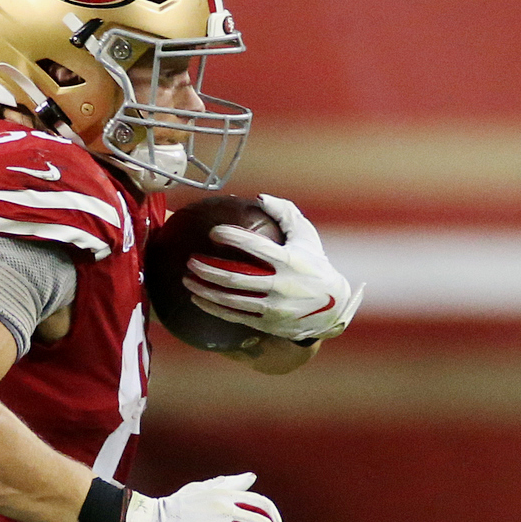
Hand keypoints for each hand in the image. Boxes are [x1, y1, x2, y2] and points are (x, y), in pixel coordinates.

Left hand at [184, 194, 362, 342]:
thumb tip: (260, 197)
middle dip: (208, 269)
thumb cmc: (315, 265)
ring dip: (204, 290)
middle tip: (190, 260)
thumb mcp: (306, 236)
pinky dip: (213, 308)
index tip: (213, 232)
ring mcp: (273, 307)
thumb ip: (285, 213)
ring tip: (186, 279)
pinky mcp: (268, 323)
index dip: (232, 238)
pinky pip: (234, 316)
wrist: (333, 308)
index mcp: (289, 260)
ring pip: (230, 300)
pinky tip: (197, 299)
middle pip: (235, 278)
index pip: (255, 247)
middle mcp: (280, 285)